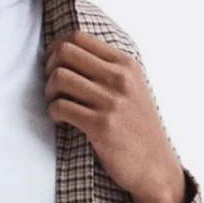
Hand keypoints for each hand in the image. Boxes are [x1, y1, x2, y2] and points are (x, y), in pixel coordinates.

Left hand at [43, 30, 185, 202]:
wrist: (155, 166)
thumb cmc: (137, 128)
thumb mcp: (133, 88)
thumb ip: (109, 69)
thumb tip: (69, 53)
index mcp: (126, 64)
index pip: (78, 37)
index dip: (56, 48)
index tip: (53, 65)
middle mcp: (119, 78)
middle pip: (64, 52)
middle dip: (48, 68)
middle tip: (52, 87)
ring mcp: (111, 101)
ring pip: (59, 77)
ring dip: (49, 92)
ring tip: (56, 105)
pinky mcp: (101, 125)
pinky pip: (61, 107)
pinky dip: (53, 113)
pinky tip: (62, 121)